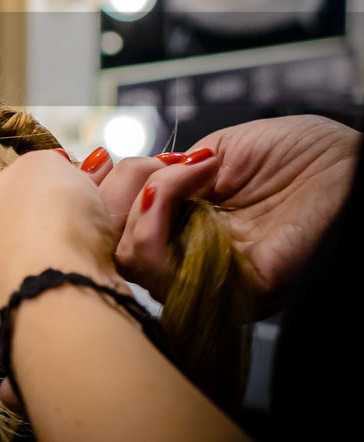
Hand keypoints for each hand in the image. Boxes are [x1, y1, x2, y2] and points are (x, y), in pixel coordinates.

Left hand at [0, 150, 122, 358]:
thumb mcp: (46, 166)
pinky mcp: (2, 350)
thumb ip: (41, 168)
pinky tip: (55, 318)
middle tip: (68, 244)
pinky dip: (36, 325)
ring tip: (67, 283)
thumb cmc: (47, 220)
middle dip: (26, 247)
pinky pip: (18, 331)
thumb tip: (46, 173)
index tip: (59, 206)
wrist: (60, 295)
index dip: (27, 202)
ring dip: (27, 289)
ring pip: (2, 294)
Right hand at [98, 116, 357, 316]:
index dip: (103, 194)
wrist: (352, 162)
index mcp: (187, 229)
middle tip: (149, 167)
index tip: (106, 163)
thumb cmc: (301, 153)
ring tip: (180, 173)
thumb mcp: (214, 153)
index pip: (117, 229)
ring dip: (141, 200)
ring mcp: (210, 276)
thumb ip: (165, 176)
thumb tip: (127, 187)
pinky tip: (191, 181)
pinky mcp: (229, 289)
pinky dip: (158, 212)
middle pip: (112, 245)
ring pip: (129, 259)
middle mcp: (193, 258)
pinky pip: (159, 265)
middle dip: (116, 192)